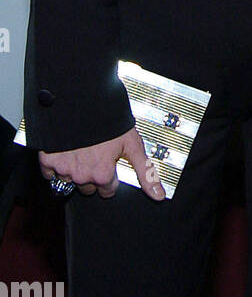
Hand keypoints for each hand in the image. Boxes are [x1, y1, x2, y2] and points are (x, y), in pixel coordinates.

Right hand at [39, 127, 165, 199]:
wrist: (82, 101)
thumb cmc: (109, 120)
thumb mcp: (132, 144)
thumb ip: (145, 172)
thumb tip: (159, 195)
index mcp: (101, 175)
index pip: (108, 190)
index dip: (111, 176)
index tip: (111, 163)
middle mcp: (81, 176)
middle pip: (89, 187)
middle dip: (93, 174)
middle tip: (96, 153)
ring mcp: (63, 170)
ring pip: (70, 180)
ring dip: (75, 169)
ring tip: (82, 149)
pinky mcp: (47, 161)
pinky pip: (50, 173)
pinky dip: (57, 165)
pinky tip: (66, 151)